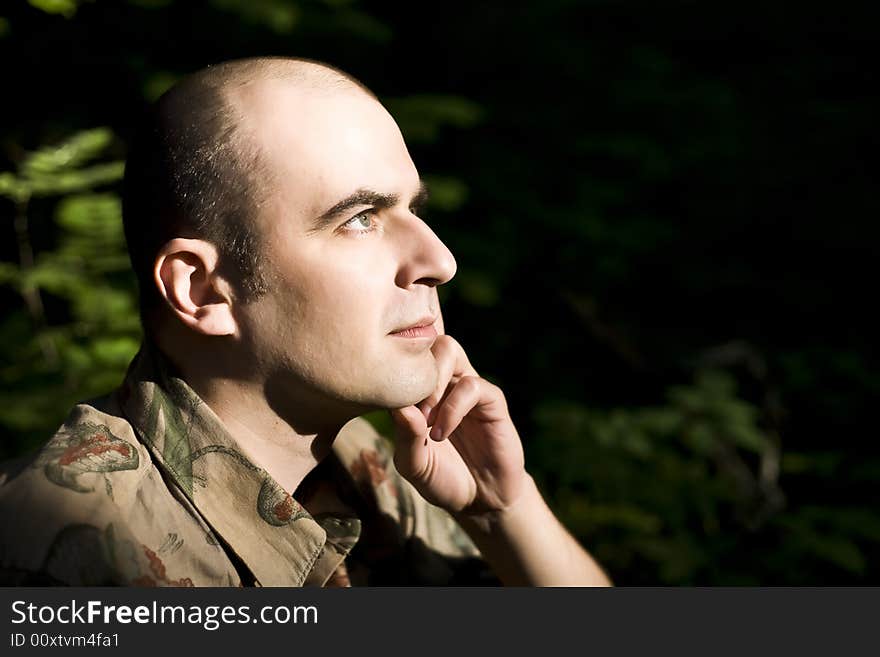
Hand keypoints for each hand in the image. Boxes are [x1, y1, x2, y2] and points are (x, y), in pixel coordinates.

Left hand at [390, 333, 526, 517]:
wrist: (480, 499)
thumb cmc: (442, 478)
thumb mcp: (413, 465)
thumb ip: (405, 437)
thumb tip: (399, 408)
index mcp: (421, 390)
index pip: (402, 356)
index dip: (390, 373)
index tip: (384, 407)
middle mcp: (444, 381)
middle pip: (425, 341)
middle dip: (413, 371)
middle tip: (410, 410)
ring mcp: (468, 388)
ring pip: (449, 349)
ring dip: (432, 382)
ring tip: (426, 421)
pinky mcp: (492, 401)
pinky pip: (473, 385)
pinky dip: (453, 407)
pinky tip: (441, 433)